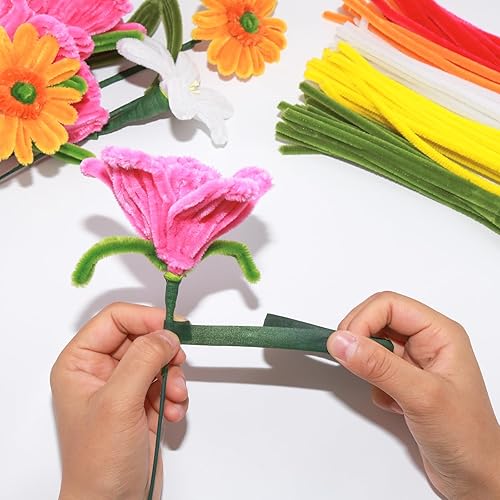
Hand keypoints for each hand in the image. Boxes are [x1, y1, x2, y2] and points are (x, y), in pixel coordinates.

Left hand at [51, 303, 188, 499]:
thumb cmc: (99, 463)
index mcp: (80, 363)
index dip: (145, 318)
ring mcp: (124, 386)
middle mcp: (101, 370)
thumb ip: (142, 359)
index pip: (115, 319)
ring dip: (172, 376)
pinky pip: (166, 380)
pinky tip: (171, 412)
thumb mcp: (118, 403)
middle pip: (141, 336)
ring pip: (158, 358)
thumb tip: (166, 334)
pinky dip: (175, 393)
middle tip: (178, 362)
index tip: (172, 326)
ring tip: (173, 397)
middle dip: (163, 352)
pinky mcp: (143, 401)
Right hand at [327, 292, 499, 499]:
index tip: (346, 345)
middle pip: (377, 319)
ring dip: (367, 366)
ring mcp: (415, 362)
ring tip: (386, 390)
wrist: (476, 478)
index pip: (389, 305)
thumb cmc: (468, 439)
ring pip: (373, 344)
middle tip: (352, 361)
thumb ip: (379, 366)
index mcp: (440, 334)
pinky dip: (373, 385)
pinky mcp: (404, 381)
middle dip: (360, 340)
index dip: (363, 320)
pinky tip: (393, 404)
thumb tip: (342, 342)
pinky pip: (373, 368)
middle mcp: (427, 342)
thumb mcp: (421, 396)